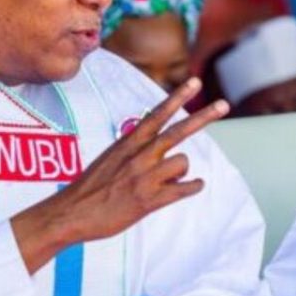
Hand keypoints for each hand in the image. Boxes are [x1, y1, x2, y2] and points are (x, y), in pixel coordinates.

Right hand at [12, 78, 228, 272]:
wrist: (70, 213)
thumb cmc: (91, 187)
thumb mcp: (111, 158)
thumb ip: (135, 150)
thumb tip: (160, 150)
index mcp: (128, 142)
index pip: (157, 114)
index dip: (178, 97)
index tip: (195, 82)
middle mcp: (139, 156)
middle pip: (179, 131)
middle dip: (204, 116)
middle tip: (224, 104)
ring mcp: (145, 177)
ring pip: (183, 163)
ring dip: (181, 171)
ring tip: (167, 180)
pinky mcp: (149, 200)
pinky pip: (185, 189)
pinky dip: (192, 187)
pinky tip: (192, 187)